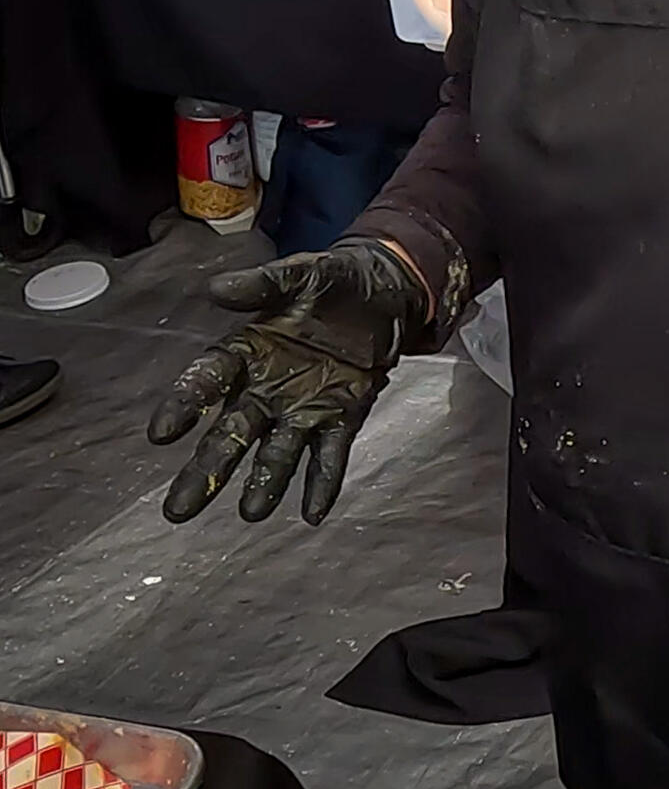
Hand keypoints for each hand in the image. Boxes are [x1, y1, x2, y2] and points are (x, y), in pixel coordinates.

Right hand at [147, 240, 430, 524]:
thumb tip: (216, 288)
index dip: (186, 402)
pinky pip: (329, 454)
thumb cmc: (334, 283)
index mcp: (248, 351)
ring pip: (277, 451)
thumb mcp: (302, 275)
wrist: (386, 294)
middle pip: (232, 432)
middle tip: (179, 509)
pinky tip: (314, 513)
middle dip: (209, 469)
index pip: (209, 378)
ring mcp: (304, 407)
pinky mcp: (342, 416)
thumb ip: (262, 284)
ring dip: (264, 482)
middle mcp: (268, 388)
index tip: (162, 433)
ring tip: (251, 513)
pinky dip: (322, 482)